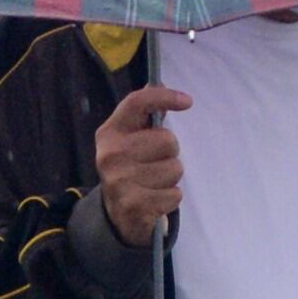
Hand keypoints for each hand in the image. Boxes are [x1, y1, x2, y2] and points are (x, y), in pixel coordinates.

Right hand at [96, 85, 193, 246]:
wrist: (117, 216)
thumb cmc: (132, 168)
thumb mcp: (132, 140)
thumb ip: (146, 113)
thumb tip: (159, 82)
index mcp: (109, 133)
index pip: (136, 102)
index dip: (163, 97)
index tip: (188, 101)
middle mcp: (110, 155)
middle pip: (167, 140)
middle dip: (170, 153)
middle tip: (154, 164)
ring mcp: (119, 182)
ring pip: (175, 168)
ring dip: (171, 178)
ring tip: (153, 184)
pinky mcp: (133, 206)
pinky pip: (175, 194)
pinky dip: (171, 199)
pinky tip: (154, 200)